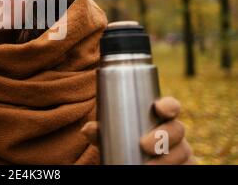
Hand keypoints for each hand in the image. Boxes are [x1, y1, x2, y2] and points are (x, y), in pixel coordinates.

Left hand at [80, 96, 195, 164]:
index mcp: (160, 117)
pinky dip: (178, 169)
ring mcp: (182, 151)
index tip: (159, 108)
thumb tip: (87, 129)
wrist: (133, 161)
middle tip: (144, 145)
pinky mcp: (186, 166)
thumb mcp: (111, 136)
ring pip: (184, 152)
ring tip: (149, 166)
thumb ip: (100, 131)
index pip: (171, 106)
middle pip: (178, 129)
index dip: (169, 105)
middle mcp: (174, 132)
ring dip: (168, 159)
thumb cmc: (123, 142)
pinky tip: (162, 171)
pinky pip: (189, 167)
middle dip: (164, 136)